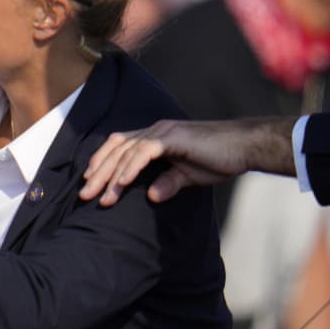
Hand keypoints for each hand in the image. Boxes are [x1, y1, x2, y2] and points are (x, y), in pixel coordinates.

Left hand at [80, 116, 296, 205]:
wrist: (245, 147)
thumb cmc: (219, 159)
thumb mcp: (188, 177)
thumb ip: (168, 184)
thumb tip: (152, 198)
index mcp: (154, 137)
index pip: (118, 147)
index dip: (101, 164)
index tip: (90, 186)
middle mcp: (153, 130)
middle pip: (115, 149)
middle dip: (97, 173)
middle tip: (84, 196)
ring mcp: (162, 131)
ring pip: (125, 152)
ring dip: (110, 175)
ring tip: (100, 196)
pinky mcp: (172, 137)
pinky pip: (144, 152)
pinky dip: (130, 168)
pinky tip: (121, 184)